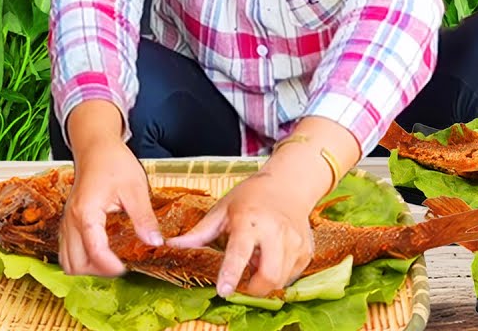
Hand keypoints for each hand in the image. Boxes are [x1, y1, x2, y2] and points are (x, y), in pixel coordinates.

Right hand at [59, 136, 163, 276]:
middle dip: (97, 271)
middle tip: (120, 266)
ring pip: (67, 260)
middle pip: (75, 263)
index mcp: (87, 213)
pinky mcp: (68, 221)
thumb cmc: (113, 162)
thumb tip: (155, 242)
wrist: (95, 146)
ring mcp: (67, 221)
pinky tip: (100, 253)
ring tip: (110, 262)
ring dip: (87, 268)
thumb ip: (144, 217)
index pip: (94, 251)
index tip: (127, 268)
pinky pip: (66, 250)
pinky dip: (80, 258)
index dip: (110, 266)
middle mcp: (71, 220)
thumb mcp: (135, 188)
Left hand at [165, 171, 316, 297]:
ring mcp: (295, 242)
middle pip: (268, 275)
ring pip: (280, 280)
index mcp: (249, 220)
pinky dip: (278, 275)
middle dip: (252, 288)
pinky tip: (271, 257)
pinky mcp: (306, 251)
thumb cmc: (251, 197)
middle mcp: (276, 231)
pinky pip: (290, 276)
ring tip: (257, 260)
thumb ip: (199, 233)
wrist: (288, 185)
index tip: (224, 290)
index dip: (231, 273)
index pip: (240, 252)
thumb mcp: (222, 209)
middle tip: (242, 281)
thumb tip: (171, 247)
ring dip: (265, 280)